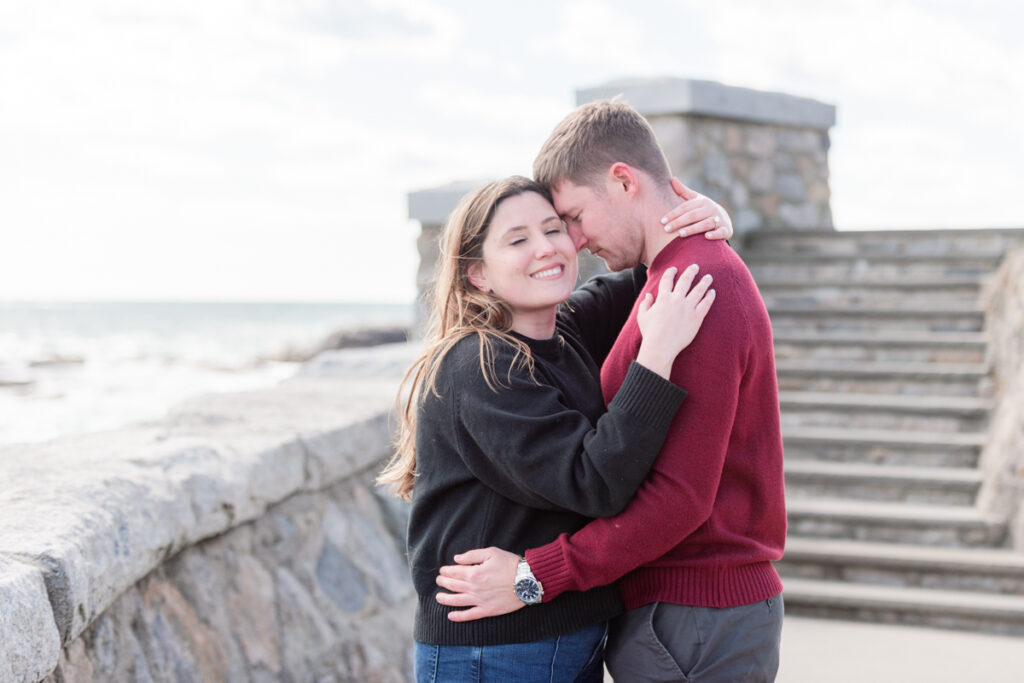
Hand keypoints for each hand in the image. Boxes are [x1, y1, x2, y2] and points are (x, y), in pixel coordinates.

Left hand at [435, 547, 523, 621]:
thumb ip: (472, 555)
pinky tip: (450, 616)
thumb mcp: (491, 552)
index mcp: (474, 573)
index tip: (442, 570)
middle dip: (443, 582)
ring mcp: (480, 600)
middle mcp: (474, 588)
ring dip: (445, 599)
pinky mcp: (487, 610)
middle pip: (453, 586)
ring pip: (457, 601)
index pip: (454, 572)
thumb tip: (456, 559)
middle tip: (439, 580)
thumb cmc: (510, 564)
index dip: (446, 571)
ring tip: (438, 597)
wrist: (527, 581)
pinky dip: (459, 617)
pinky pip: (470, 615)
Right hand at [635, 264, 715, 378]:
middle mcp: (676, 300)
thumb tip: (648, 295)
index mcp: (663, 298)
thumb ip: (645, 303)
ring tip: (709, 277)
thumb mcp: (642, 316)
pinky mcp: (696, 318)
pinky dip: (710, 297)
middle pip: (686, 280)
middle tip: (696, 266)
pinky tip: (712, 292)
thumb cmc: (650, 333)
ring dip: (704, 282)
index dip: (671, 272)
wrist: (660, 347)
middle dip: (691, 271)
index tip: (674, 269)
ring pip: (699, 290)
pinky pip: (706, 304)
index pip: (668, 280)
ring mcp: (688, 308)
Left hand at [661, 178, 733, 239]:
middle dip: (679, 222)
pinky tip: (706, 237)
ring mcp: (719, 219)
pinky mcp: (726, 230)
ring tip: (680, 234)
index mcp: (702, 201)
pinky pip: (721, 232)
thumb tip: (672, 179)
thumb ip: (683, 192)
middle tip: (666, 229)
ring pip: (705, 224)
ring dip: (693, 229)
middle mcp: (711, 209)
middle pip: (693, 215)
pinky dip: (714, 234)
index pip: (685, 207)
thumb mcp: (696, 200)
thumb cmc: (704, 210)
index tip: (662, 221)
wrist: (724, 220)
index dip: (673, 213)